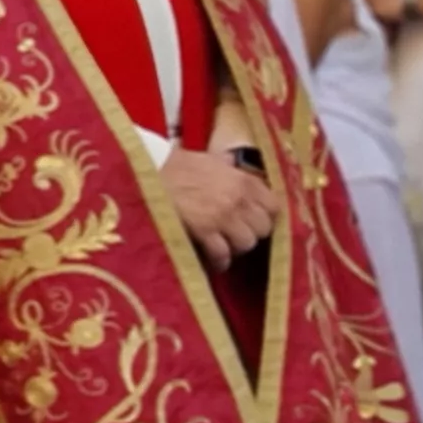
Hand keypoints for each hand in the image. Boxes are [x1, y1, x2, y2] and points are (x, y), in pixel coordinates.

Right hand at [156, 147, 277, 268]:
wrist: (148, 173)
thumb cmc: (177, 166)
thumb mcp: (211, 162)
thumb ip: (230, 171)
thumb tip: (238, 173)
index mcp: (244, 180)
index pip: (274, 206)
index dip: (265, 216)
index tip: (253, 220)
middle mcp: (239, 199)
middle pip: (263, 228)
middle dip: (251, 233)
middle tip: (237, 234)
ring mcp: (223, 216)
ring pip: (246, 243)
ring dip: (236, 247)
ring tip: (224, 245)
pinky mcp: (205, 231)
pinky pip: (223, 254)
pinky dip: (220, 261)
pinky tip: (214, 261)